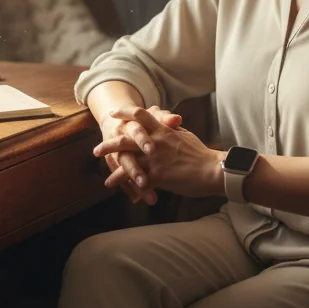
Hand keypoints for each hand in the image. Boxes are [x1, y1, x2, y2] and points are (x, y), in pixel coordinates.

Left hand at [99, 106, 222, 198]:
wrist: (212, 170)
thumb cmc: (200, 153)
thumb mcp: (184, 134)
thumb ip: (171, 128)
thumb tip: (167, 120)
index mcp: (162, 130)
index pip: (140, 115)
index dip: (125, 113)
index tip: (113, 113)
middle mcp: (155, 142)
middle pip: (125, 139)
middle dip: (109, 144)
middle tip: (96, 149)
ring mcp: (155, 159)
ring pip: (128, 162)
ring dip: (114, 171)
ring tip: (105, 180)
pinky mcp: (158, 176)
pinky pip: (137, 182)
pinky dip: (128, 188)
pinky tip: (123, 195)